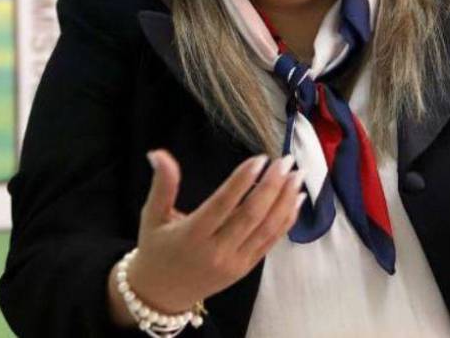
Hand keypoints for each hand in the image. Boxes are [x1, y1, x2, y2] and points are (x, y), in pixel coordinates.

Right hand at [126, 150, 305, 313]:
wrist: (161, 295)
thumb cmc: (156, 249)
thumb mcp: (151, 216)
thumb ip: (161, 185)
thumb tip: (158, 153)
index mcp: (192, 235)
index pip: (222, 204)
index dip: (242, 181)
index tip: (260, 158)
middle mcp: (216, 251)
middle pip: (251, 215)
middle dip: (272, 186)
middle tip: (286, 161)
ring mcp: (234, 262)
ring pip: (266, 229)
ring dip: (285, 201)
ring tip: (298, 176)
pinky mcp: (246, 269)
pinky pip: (270, 242)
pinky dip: (286, 220)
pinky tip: (296, 200)